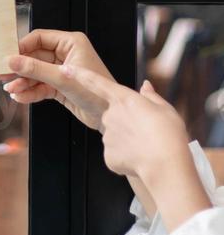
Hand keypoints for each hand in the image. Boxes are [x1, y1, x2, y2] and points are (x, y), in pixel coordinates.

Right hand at [0, 29, 113, 129]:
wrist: (111, 117)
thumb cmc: (97, 92)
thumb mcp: (62, 78)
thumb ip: (35, 69)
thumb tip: (12, 61)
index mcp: (71, 43)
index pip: (39, 38)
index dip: (22, 47)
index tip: (7, 56)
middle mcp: (66, 55)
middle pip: (35, 57)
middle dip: (20, 68)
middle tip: (3, 74)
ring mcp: (63, 71)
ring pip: (36, 73)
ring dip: (23, 82)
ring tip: (11, 89)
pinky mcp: (61, 87)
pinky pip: (41, 86)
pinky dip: (30, 92)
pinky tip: (20, 97)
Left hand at [66, 66, 210, 230]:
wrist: (165, 165)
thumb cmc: (168, 135)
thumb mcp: (165, 109)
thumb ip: (151, 97)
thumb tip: (145, 86)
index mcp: (123, 99)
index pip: (96, 83)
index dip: (81, 75)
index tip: (66, 68)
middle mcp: (110, 115)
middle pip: (113, 116)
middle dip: (126, 123)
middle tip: (146, 133)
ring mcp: (107, 136)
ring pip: (115, 137)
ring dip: (127, 141)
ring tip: (146, 147)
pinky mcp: (108, 156)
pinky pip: (116, 155)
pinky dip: (126, 157)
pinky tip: (140, 159)